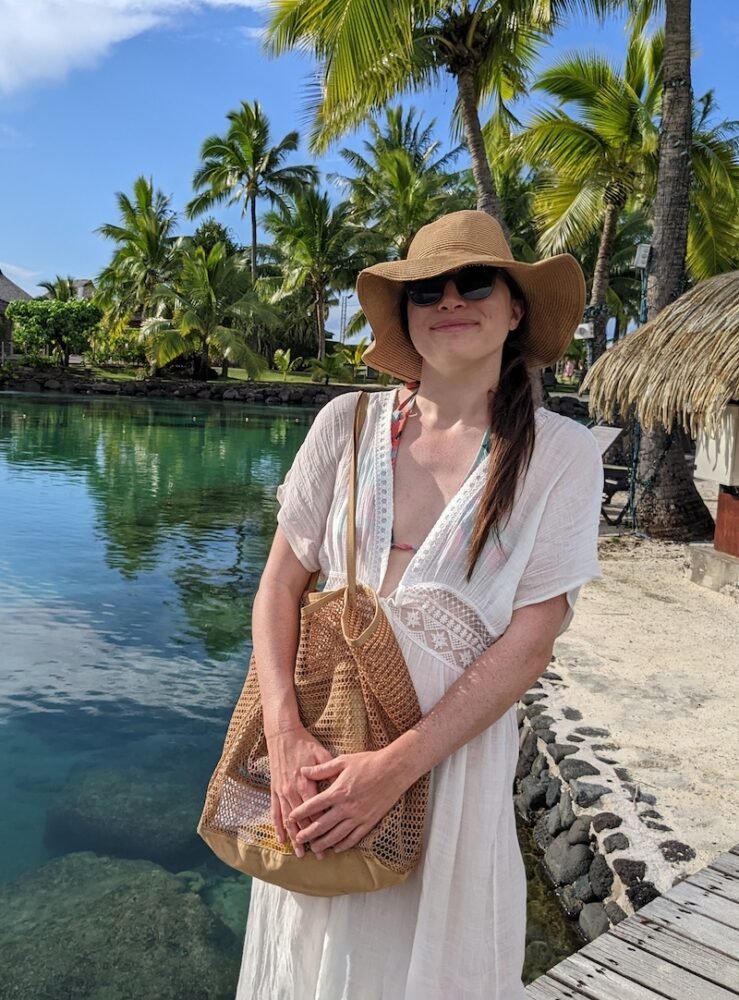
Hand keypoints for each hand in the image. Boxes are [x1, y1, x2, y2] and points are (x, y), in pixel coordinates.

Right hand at [265, 725, 333, 857]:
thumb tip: (342, 785)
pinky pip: (275, 812)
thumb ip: (329, 771)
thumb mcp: (321, 753)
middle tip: (319, 854)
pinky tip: (281, 839)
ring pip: (288, 820)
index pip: (316, 811)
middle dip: (311, 838)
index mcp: (305, 783)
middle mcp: (292, 791)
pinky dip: (278, 826)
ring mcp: (282, 792)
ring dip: (295, 837)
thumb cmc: (305, 743)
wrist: (282, 735)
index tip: (332, 840)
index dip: (323, 826)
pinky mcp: (274, 790)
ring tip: (301, 853)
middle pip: (303, 820)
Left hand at [288, 749, 408, 855]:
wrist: (393, 769)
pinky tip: (336, 848)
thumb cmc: (368, 762)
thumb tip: (303, 771)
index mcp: (337, 791)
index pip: (313, 805)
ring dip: (323, 843)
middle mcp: (346, 807)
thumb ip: (322, 769)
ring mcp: (358, 816)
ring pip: (336, 835)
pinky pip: (354, 838)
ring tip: (314, 848)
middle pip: (322, 825)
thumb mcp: (343, 761)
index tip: (290, 818)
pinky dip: (343, 845)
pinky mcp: (369, 822)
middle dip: (308, 834)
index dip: (300, 813)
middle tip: (298, 839)